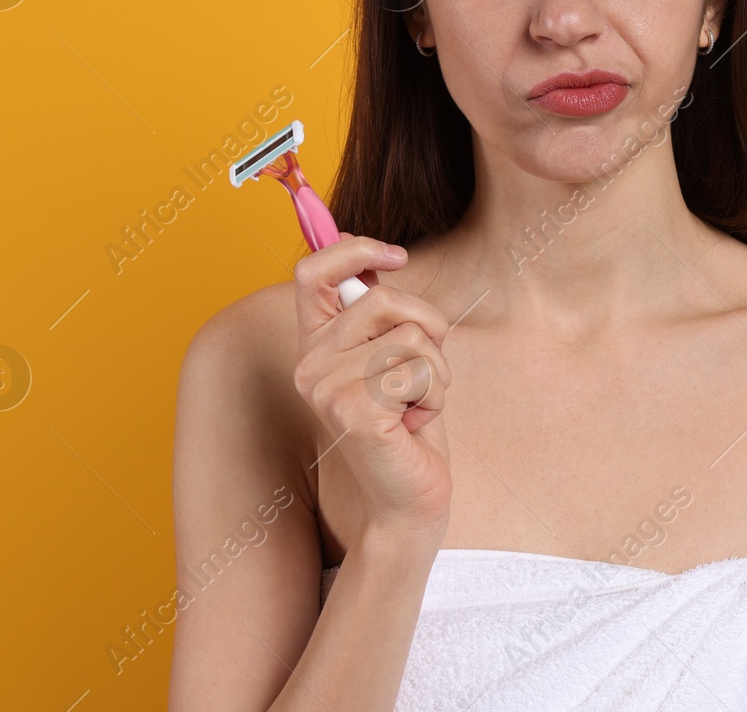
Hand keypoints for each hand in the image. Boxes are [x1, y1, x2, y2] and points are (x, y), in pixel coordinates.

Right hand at [291, 234, 452, 546]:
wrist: (411, 498)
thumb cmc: (409, 424)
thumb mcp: (395, 357)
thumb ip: (382, 314)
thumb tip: (380, 257)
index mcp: (316, 344)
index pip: (311, 272)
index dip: (354, 248)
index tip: (398, 256)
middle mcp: (310, 364)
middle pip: (383, 298)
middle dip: (429, 327)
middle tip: (425, 372)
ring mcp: (326, 388)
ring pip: (411, 335)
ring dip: (437, 371)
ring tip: (416, 405)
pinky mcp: (353, 411)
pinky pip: (420, 371)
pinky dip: (435, 396)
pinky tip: (414, 424)